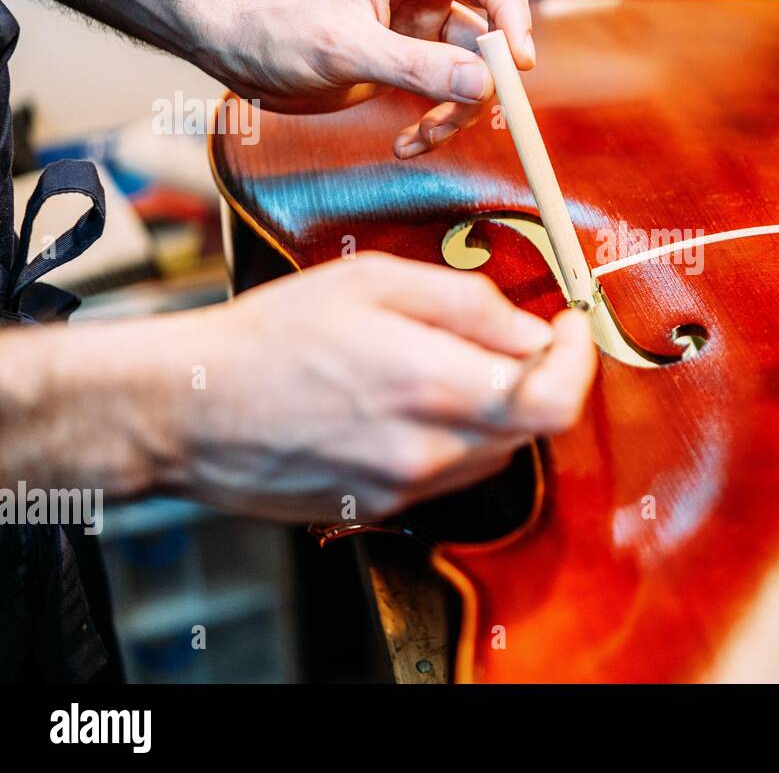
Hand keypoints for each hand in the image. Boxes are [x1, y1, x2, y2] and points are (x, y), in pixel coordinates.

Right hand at [149, 254, 594, 522]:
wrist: (189, 407)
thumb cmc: (272, 333)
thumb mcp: (372, 281)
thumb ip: (468, 303)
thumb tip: (535, 330)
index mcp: (431, 382)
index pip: (556, 400)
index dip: (579, 361)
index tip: (568, 328)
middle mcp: (428, 448)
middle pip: (534, 427)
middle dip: (536, 376)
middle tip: (506, 337)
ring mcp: (407, 486)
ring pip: (497, 452)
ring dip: (497, 408)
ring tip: (442, 366)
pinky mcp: (384, 507)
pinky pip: (454, 473)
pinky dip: (457, 436)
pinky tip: (410, 403)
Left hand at [210, 0, 534, 159]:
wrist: (239, 55)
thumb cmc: (274, 30)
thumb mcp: (345, 49)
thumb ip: (418, 67)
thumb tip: (483, 84)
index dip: (510, 13)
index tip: (518, 63)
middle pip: (492, 17)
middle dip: (491, 68)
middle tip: (488, 103)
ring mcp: (422, 19)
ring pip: (476, 63)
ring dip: (459, 107)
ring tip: (425, 135)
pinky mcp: (416, 55)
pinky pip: (453, 88)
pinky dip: (440, 119)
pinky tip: (408, 140)